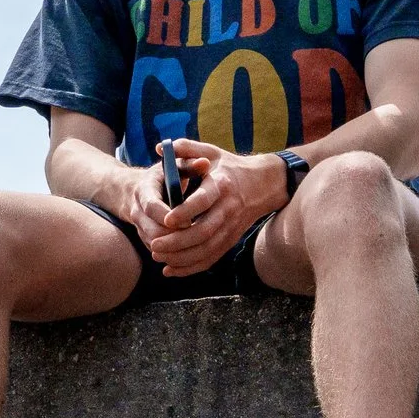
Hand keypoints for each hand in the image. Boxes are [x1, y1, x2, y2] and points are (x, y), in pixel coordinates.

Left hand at [141, 140, 290, 276]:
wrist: (264, 185)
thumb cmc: (231, 167)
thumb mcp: (212, 152)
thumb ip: (185, 148)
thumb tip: (158, 147)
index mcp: (221, 185)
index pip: (203, 201)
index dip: (185, 211)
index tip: (166, 218)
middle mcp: (228, 209)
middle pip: (203, 232)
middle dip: (177, 242)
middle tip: (155, 244)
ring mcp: (230, 227)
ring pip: (206, 249)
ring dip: (181, 257)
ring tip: (158, 256)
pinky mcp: (231, 240)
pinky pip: (211, 258)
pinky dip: (191, 267)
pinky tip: (171, 270)